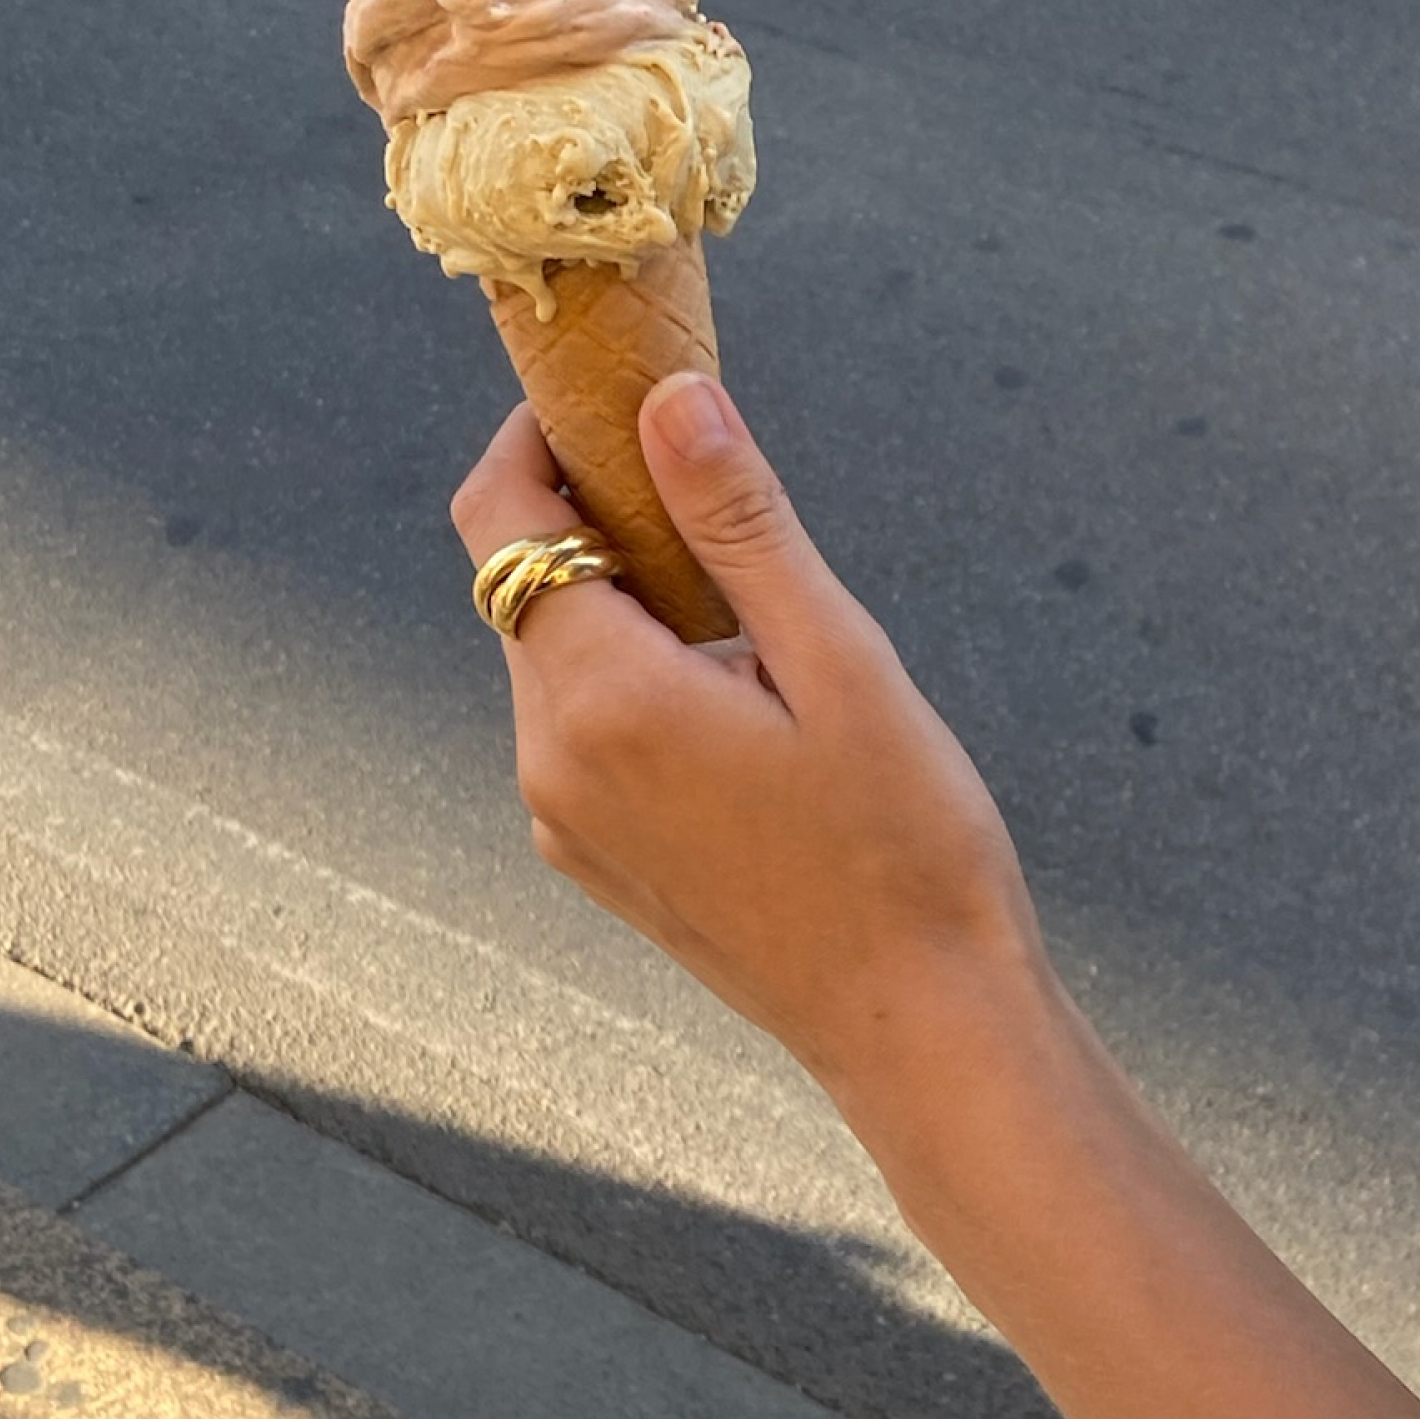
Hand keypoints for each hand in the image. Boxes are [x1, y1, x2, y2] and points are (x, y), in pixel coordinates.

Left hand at [448, 376, 1052, 1098]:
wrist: (920, 1022)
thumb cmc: (907, 844)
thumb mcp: (841, 663)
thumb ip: (741, 523)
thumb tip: (670, 398)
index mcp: (603, 696)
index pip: (500, 518)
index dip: (535, 438)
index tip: (609, 396)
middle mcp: (551, 757)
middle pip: (524, 585)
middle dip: (600, 521)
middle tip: (719, 498)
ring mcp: (565, 819)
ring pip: (558, 661)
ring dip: (629, 610)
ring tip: (763, 635)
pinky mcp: (597, 861)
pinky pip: (585, 733)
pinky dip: (638, 687)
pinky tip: (750, 718)